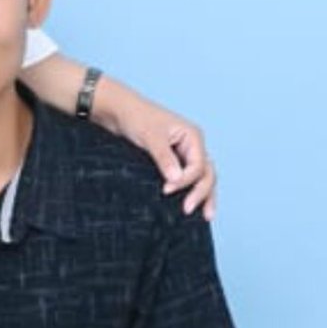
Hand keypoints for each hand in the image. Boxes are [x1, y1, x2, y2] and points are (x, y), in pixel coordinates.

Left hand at [96, 84, 216, 216]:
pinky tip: (189, 204)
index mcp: (193, 136)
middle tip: (189, 210)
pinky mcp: (173, 161)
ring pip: (201, 178)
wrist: (119, 111)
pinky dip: (191, 191)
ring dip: (204, 195)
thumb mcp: (150, 136)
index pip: (199, 166)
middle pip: (207, 174)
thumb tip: (177, 180)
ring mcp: (184, 154)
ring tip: (206, 216)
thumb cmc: (136, 117)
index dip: (186, 181)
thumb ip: (164, 158)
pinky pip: (188, 178)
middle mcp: (192, 145)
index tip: (166, 190)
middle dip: (202, 193)